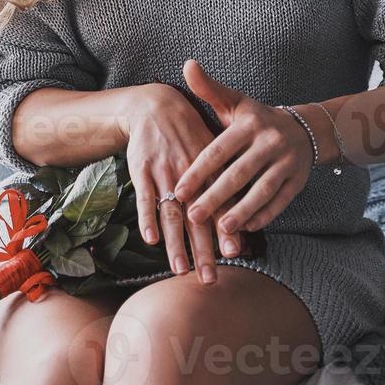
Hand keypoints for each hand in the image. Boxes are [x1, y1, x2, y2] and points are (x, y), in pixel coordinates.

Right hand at [118, 83, 246, 282]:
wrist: (156, 106)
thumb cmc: (189, 135)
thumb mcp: (213, 151)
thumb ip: (224, 184)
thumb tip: (242, 219)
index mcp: (210, 171)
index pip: (221, 204)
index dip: (226, 228)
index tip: (235, 253)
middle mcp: (189, 174)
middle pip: (197, 218)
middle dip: (203, 249)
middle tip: (209, 278)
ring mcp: (164, 173)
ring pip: (171, 213)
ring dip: (176, 243)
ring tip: (180, 270)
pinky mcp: (141, 170)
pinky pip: (144, 198)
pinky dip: (147, 218)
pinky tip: (151, 239)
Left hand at [171, 60, 313, 235]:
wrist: (303, 127)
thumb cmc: (255, 118)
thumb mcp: (234, 101)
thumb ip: (208, 88)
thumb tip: (187, 64)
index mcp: (249, 124)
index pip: (218, 151)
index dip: (198, 172)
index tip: (178, 191)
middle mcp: (270, 142)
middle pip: (238, 174)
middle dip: (214, 197)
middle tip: (192, 216)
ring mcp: (287, 162)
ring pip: (262, 191)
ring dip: (241, 212)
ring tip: (221, 229)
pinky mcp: (299, 180)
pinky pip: (281, 201)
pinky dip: (264, 215)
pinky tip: (246, 228)